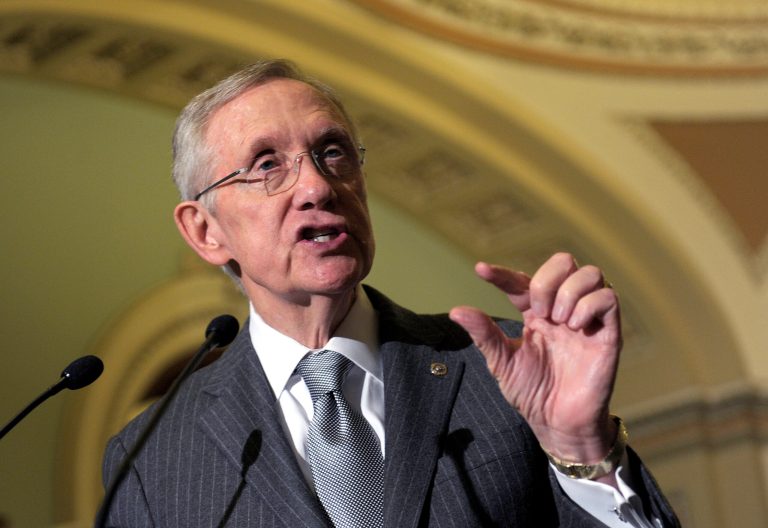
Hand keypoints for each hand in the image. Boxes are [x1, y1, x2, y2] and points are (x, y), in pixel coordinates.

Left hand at [449, 253, 620, 464]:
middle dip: (546, 280)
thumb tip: (456, 311)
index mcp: (535, 313)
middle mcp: (562, 309)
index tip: (481, 271)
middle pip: (563, 262)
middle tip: (538, 313)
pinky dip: (589, 305)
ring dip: (568, 292)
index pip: (521, 280)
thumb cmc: (531, 393)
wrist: (557, 424)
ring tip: (558, 321)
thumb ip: (484, 335)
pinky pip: (609, 298)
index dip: (501, 273)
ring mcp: (587, 319)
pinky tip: (574, 327)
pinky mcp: (608, 334)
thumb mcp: (502, 363)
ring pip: (590, 273)